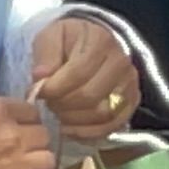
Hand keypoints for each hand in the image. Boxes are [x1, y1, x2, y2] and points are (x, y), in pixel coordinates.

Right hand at [0, 96, 59, 168]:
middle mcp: (13, 132)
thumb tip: (1, 117)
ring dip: (41, 163)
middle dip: (35, 142)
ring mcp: (16, 161)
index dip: (27, 122)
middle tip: (23, 152)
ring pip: (50, 159)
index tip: (20, 131)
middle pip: (44, 135)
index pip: (32, 111)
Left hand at [29, 16, 139, 141]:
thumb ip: (46, 53)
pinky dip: (87, 133)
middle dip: (62, 105)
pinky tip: (70, 128)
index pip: (77, 73)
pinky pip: (111, 127)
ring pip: (102, 114)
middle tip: (48, 104)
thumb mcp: (52, 36)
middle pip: (90, 96)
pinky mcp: (131, 104)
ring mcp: (129, 85)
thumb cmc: (69, 41)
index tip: (37, 92)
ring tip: (58, 113)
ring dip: (74, 121)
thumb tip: (40, 77)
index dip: (54, 88)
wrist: (94, 45)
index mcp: (100, 42)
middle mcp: (120, 63)